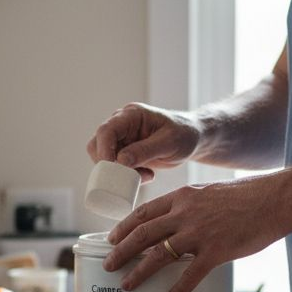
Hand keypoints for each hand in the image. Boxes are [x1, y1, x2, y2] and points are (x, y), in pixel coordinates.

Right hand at [86, 103, 201, 182]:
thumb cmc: (185, 135)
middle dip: (109, 165)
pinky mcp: (125, 152)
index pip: (106, 131)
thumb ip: (145, 150)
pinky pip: (115, 167)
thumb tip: (120, 160)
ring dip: (119, 172)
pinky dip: (127, 176)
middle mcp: (122, 125)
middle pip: (98, 145)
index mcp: (131, 115)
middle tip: (132, 175)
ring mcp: (122, 139)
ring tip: (146, 175)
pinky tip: (147, 175)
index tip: (113, 170)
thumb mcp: (169, 142)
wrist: (193, 139)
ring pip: (103, 158)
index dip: (104, 151)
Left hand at [103, 175, 285, 291]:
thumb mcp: (211, 193)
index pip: (143, 212)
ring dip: (139, 272)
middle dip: (121, 252)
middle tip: (108, 265)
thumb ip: (192, 207)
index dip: (124, 227)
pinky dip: (178, 289)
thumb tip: (180, 221)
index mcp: (183, 198)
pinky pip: (191, 274)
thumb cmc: (248, 196)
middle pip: (142, 234)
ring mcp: (199, 233)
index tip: (111, 239)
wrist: (275, 199)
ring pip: (158, 255)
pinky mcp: (217, 251)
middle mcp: (185, 214)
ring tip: (127, 285)